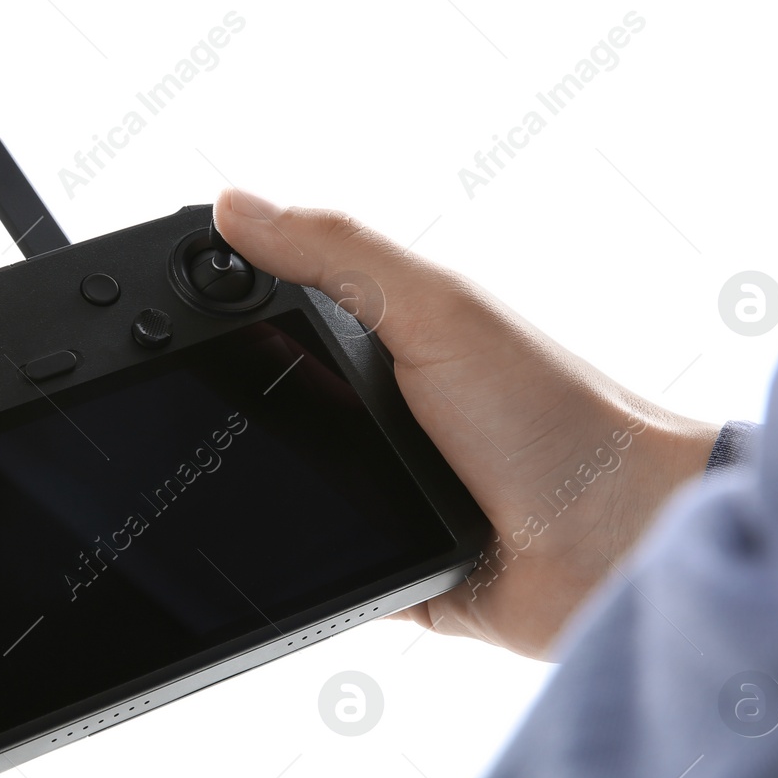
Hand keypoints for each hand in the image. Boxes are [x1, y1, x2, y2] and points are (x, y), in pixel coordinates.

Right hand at [214, 190, 719, 659]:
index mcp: (390, 344)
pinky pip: (320, 573)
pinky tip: (264, 567)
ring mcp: (387, 497)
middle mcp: (385, 417)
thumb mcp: (435, 311)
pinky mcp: (393, 573)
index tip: (157, 326)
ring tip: (204, 500)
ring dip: (258, 501)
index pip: (279, 320)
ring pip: (285, 496)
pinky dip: (298, 573)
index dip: (218, 319)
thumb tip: (233, 205)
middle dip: (225, 418)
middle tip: (167, 423)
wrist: (620, 544)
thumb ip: (337, 254)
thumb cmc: (554, 415)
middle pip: (271, 412)